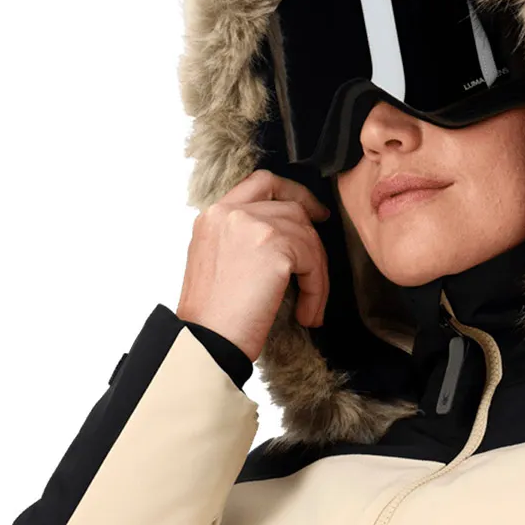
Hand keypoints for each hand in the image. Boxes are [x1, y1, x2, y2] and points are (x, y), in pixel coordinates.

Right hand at [176, 169, 330, 362]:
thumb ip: (243, 239)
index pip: (262, 182)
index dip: (293, 193)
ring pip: (307, 237)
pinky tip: (307, 314)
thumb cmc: (212, 316)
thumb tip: (287, 238)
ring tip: (309, 307)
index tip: (313, 213)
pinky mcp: (275, 248)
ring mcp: (253, 227)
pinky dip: (317, 290)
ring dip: (316, 275)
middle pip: (292, 209)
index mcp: (214, 215)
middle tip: (318, 271)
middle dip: (311, 241)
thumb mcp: (217, 262)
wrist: (205, 342)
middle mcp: (230, 213)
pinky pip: (313, 262)